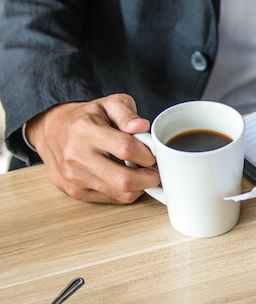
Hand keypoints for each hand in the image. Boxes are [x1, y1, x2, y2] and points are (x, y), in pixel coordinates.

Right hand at [26, 94, 160, 202]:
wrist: (52, 132)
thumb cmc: (87, 118)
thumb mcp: (109, 104)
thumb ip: (127, 114)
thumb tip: (142, 126)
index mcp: (85, 130)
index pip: (126, 148)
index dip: (147, 153)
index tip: (153, 154)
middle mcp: (76, 156)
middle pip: (124, 179)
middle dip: (149, 178)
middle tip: (155, 170)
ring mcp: (74, 177)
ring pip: (121, 193)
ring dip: (140, 186)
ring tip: (142, 172)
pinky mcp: (76, 192)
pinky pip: (113, 199)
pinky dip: (127, 191)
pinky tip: (127, 178)